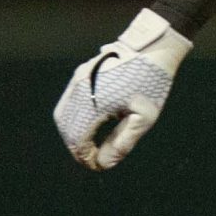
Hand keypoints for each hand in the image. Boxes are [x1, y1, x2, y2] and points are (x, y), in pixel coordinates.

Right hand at [54, 9, 192, 169]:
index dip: (85, 157)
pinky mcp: (80, 75)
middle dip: (77, 148)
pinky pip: (67, 103)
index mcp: (95, 103)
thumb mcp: (144, 117)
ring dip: (72, 134)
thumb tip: (103, 164)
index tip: (99, 166)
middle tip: (94, 159)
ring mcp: (77, 81)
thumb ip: (122, 143)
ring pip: (62, 116)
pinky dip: (72, 119)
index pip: (78, 140)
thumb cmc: (153, 83)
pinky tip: (88, 127)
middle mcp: (80, 91)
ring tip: (90, 146)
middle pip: (66, 130)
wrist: (153, 48)